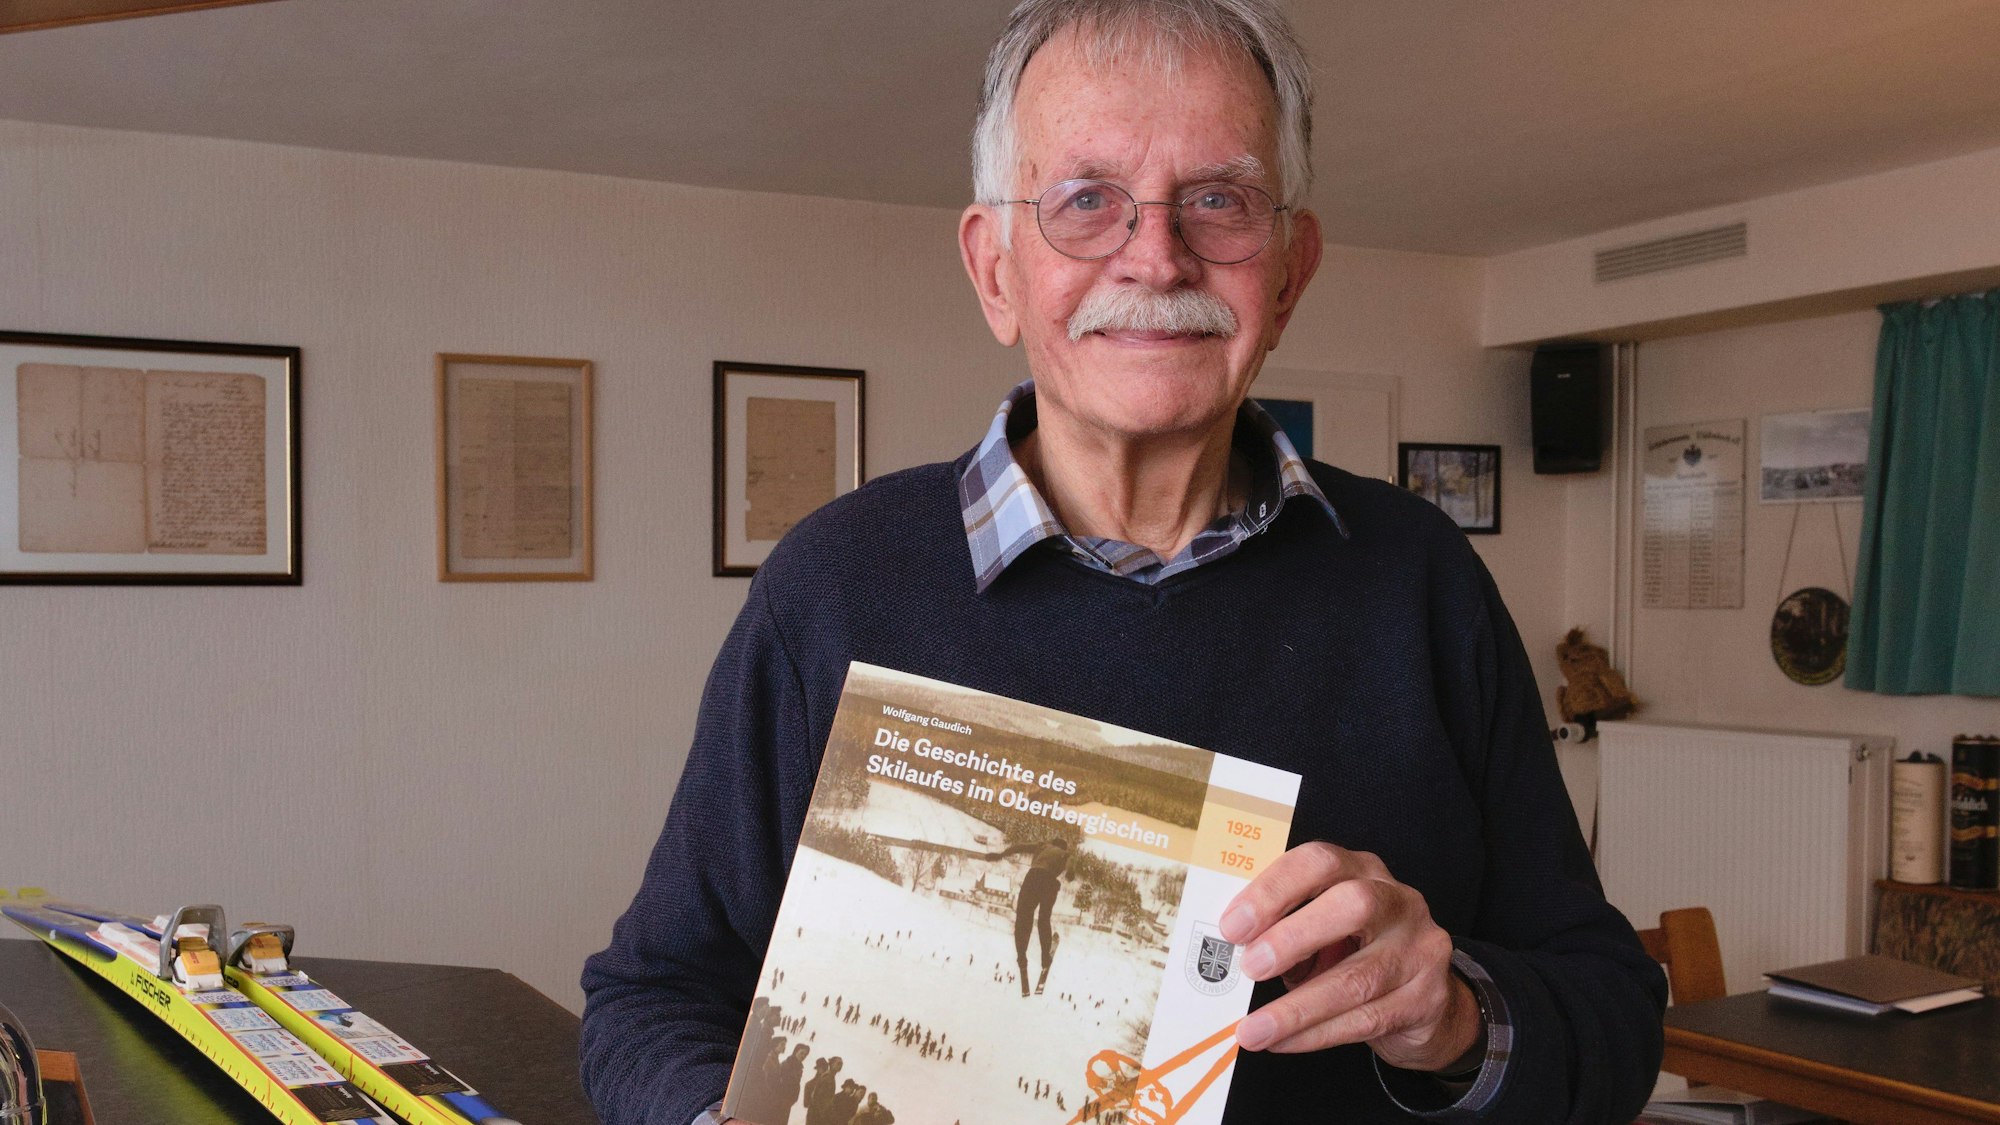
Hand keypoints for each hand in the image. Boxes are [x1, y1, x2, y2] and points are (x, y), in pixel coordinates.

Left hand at [1219, 841, 1483, 1072]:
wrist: (1425, 1002)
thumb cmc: (1354, 954)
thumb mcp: (1320, 929)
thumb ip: (1282, 929)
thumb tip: (1227, 954)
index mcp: (1361, 871)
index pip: (1320, 862)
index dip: (1274, 889)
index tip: (1232, 926)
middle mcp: (1398, 901)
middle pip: (1353, 905)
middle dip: (1294, 936)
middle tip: (1250, 968)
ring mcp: (1420, 949)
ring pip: (1358, 978)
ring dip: (1296, 1008)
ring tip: (1253, 1030)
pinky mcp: (1428, 999)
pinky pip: (1366, 1019)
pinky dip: (1316, 1034)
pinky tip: (1283, 1041)